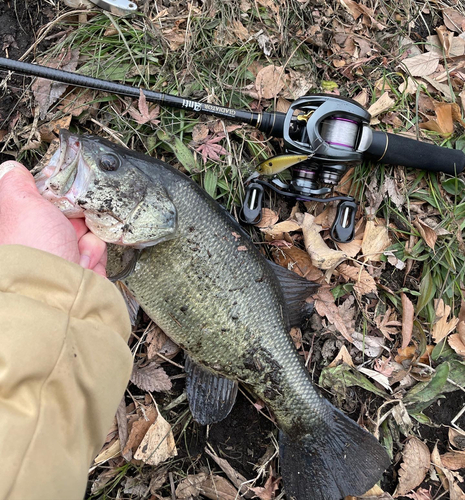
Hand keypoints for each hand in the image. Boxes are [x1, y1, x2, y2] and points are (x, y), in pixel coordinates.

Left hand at [0, 161, 106, 276]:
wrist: (58, 290)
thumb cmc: (32, 249)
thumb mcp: (18, 202)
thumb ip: (16, 182)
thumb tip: (13, 169)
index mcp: (21, 224)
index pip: (43, 200)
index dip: (56, 195)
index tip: (62, 193)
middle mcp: (39, 241)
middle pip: (68, 215)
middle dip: (75, 216)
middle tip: (71, 219)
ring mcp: (60, 256)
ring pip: (85, 232)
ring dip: (86, 236)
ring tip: (77, 246)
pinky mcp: (81, 270)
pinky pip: (97, 251)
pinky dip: (95, 253)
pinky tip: (83, 260)